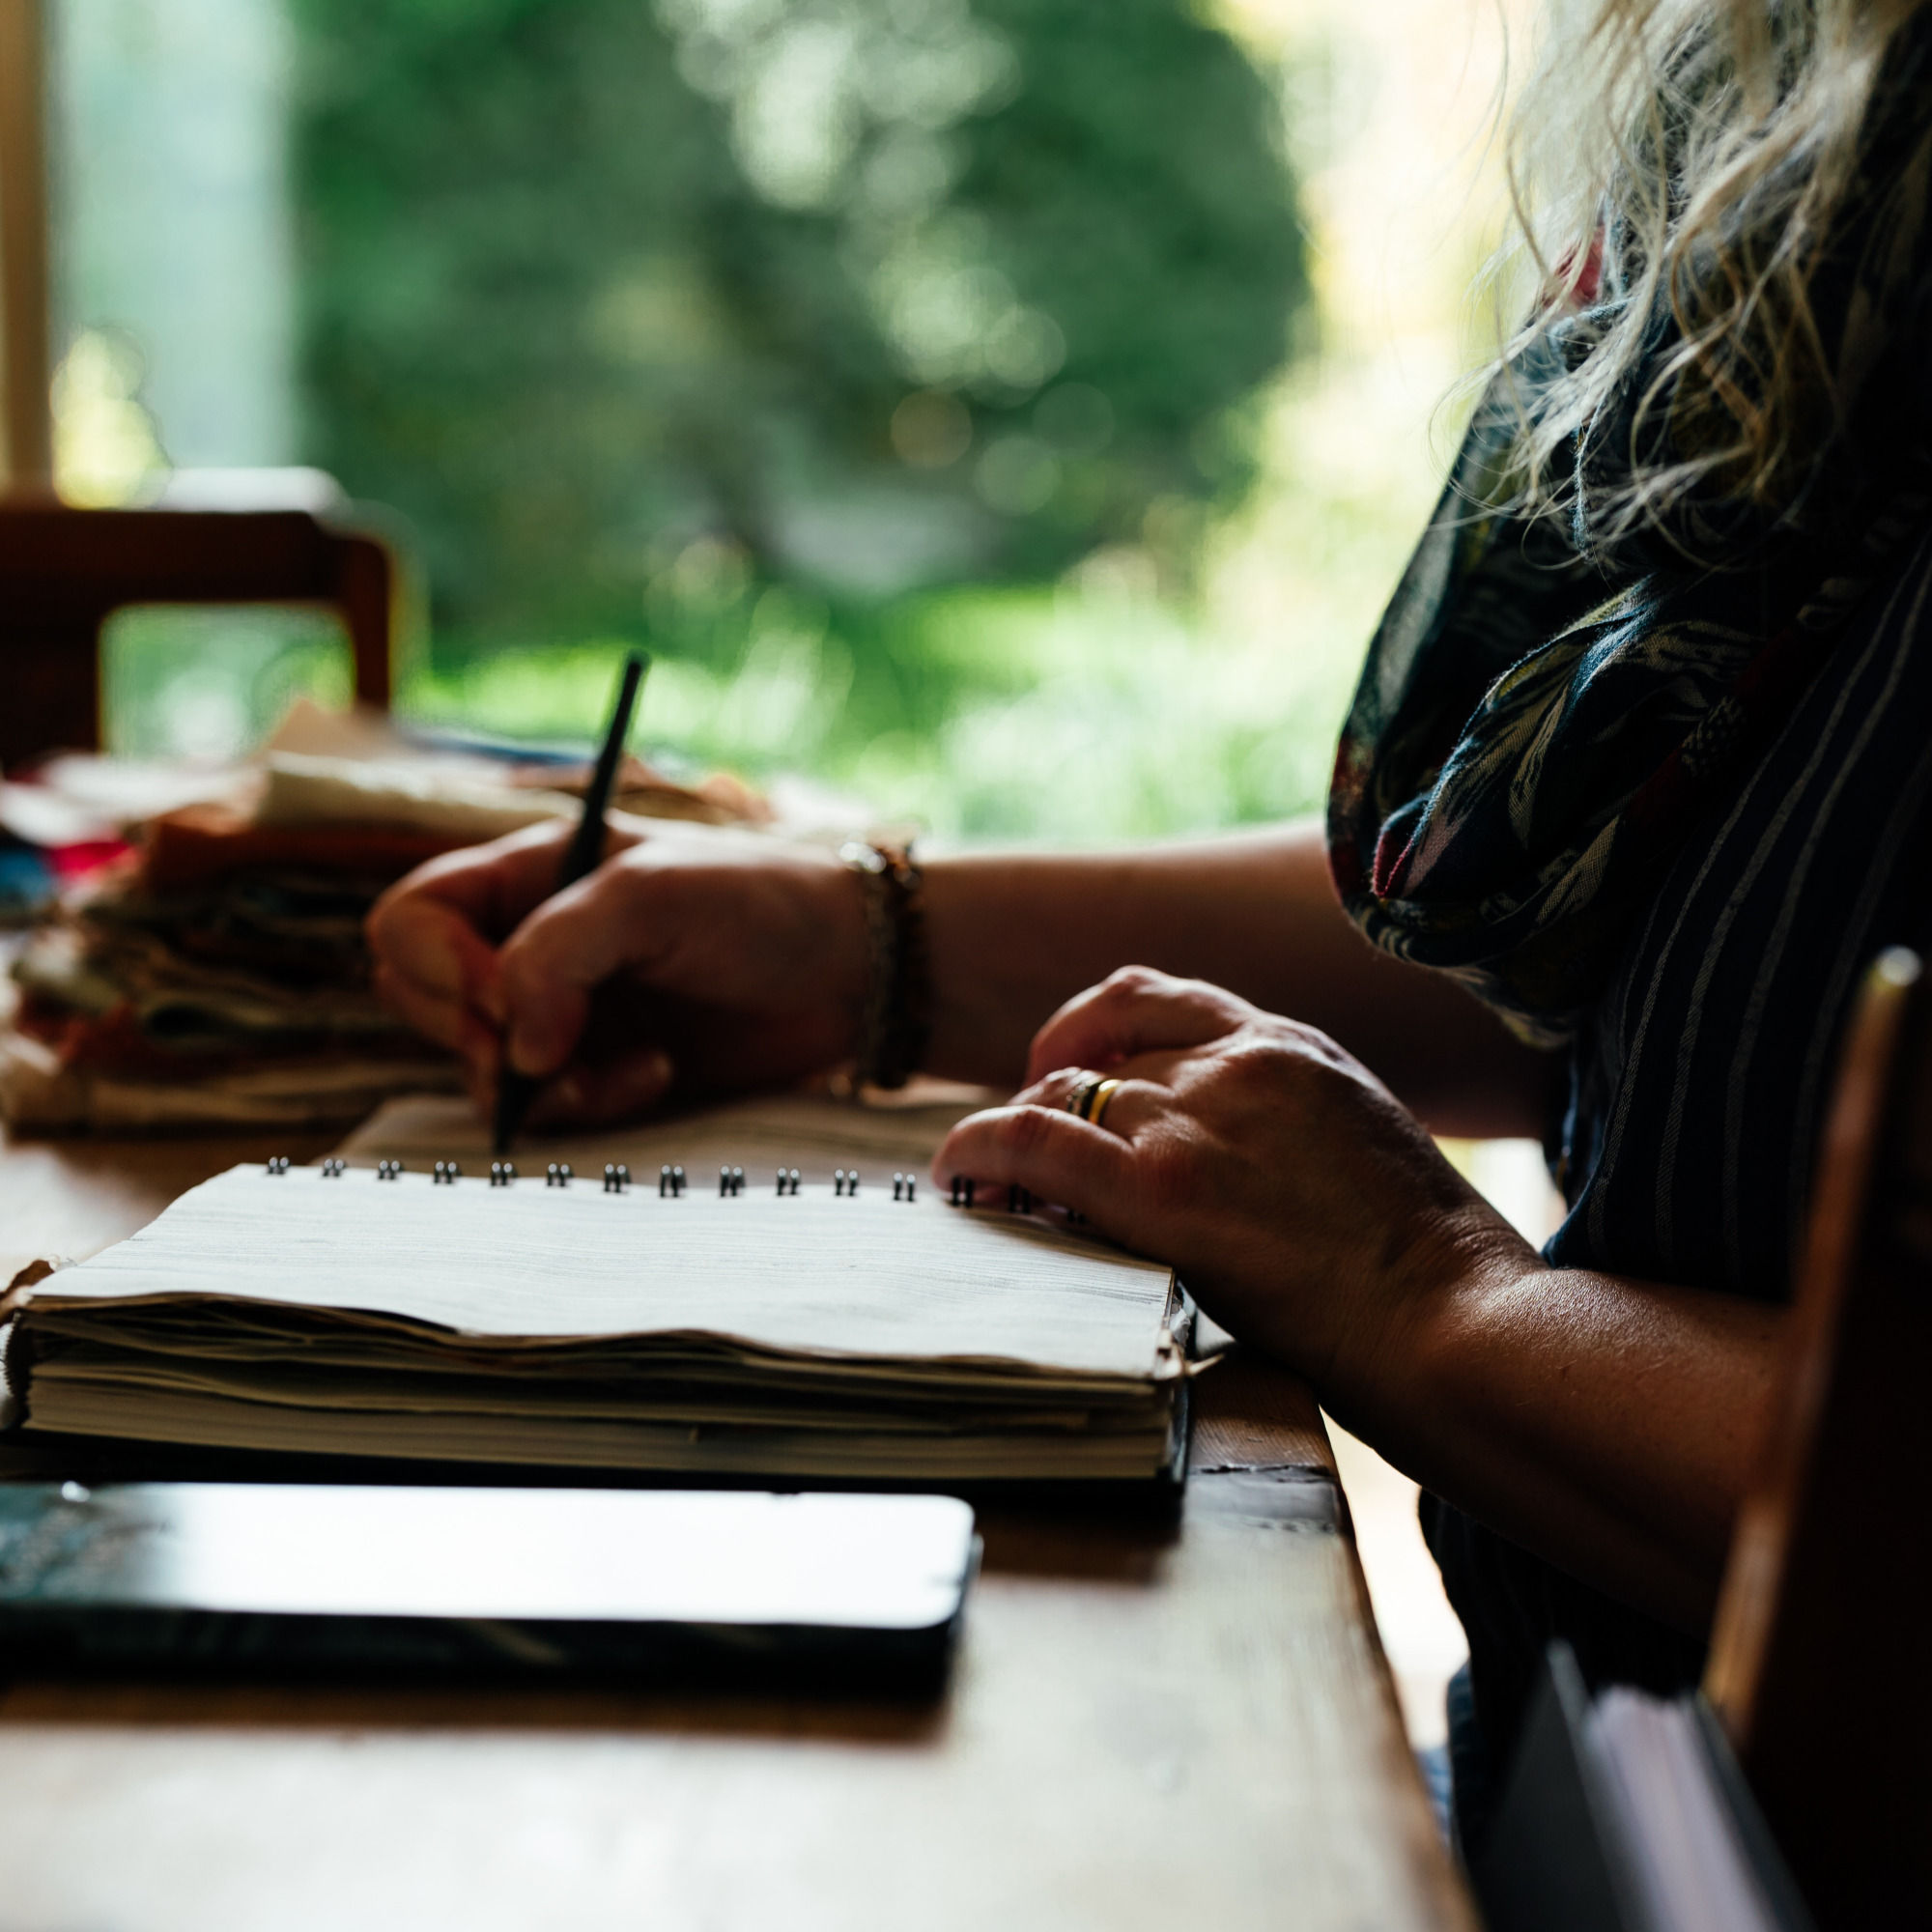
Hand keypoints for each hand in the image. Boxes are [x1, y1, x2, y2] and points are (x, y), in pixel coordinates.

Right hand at [365, 815, 867, 1125]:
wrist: (852, 972)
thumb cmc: (759, 903)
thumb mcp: (652, 897)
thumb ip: (559, 955)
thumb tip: (513, 1050)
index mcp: (527, 875)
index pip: (412, 918)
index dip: (440, 966)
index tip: (504, 999)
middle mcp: (529, 943)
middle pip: (422, 998)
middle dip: (475, 1035)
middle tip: (546, 1047)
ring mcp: (559, 1014)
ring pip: (477, 1068)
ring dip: (538, 1083)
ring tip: (623, 1071)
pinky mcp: (598, 1073)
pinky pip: (543, 1112)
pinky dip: (585, 1108)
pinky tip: (654, 1079)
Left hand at [931, 966, 1537, 1392]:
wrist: (1464, 1320)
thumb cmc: (1433, 1270)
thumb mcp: (1367, 1151)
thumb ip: (1291, 1131)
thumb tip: (1233, 1168)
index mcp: (1294, 1045)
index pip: (1160, 997)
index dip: (1095, 1027)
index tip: (1068, 1065)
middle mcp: (1237, 1061)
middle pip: (1100, 1047)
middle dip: (1046, 1085)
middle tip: (1020, 1141)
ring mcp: (1197, 1118)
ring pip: (1060, 1092)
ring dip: (1010, 1132)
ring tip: (986, 1180)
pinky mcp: (1162, 1189)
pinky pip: (1033, 1141)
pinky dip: (979, 1150)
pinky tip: (957, 1178)